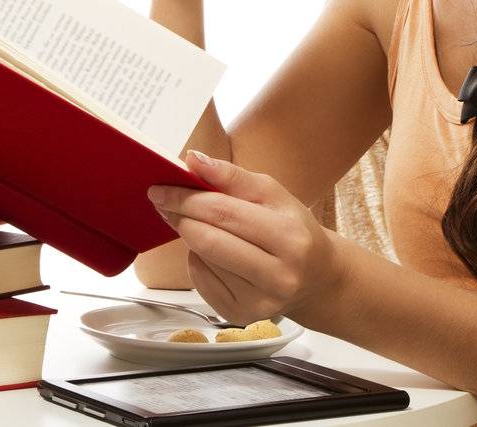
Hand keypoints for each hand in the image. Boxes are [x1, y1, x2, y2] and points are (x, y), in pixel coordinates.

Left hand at [147, 150, 344, 324]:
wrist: (315, 277)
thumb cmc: (292, 229)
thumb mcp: (272, 194)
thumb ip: (231, 175)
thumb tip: (193, 160)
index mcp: (289, 238)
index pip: (224, 213)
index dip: (187, 198)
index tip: (161, 188)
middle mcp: (278, 276)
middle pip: (208, 241)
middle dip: (180, 217)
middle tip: (164, 203)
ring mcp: (259, 302)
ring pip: (202, 260)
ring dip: (192, 238)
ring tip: (202, 226)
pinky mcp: (240, 316)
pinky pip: (200, 281)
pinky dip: (198, 261)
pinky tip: (215, 255)